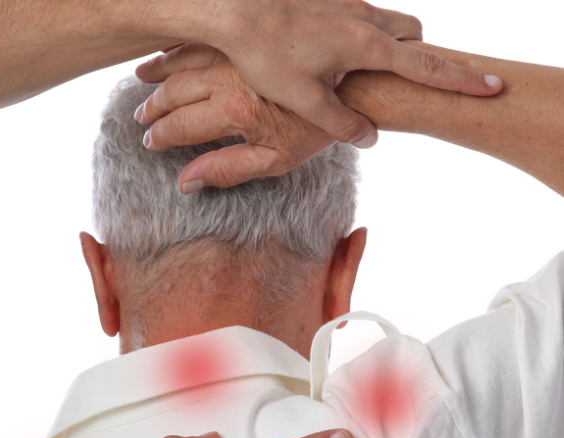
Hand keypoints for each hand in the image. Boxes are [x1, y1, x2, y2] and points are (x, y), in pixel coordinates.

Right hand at [135, 43, 334, 190]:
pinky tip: (171, 50)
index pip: (179, 126)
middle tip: (141, 119)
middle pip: (175, 92)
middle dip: (153, 107)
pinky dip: (182, 46)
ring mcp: (237, 55)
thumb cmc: (316, 131)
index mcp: (232, 112)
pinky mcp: (250, 39)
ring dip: (160, 73)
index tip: (150, 144)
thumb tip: (185, 182)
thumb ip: (227, 170)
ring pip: (184, 60)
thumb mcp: (274, 161)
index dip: (160, 137)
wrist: (353, 87)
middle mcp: (228, 79)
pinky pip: (204, 40)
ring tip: (143, 81)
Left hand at [159, 0, 500, 148]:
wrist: (234, 9)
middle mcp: (365, 18)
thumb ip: (341, 122)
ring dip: (389, 49)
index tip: (490, 86)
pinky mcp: (328, 1)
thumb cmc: (266, 55)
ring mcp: (347, 5)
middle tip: (416, 85)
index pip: (426, 66)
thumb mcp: (304, 100)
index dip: (460, 80)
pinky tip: (332, 58)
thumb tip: (370, 136)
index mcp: (367, 45)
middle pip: (411, 38)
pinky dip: (362, 39)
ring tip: (366, 79)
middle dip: (420, 59)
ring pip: (387, 25)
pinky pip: (361, 19)